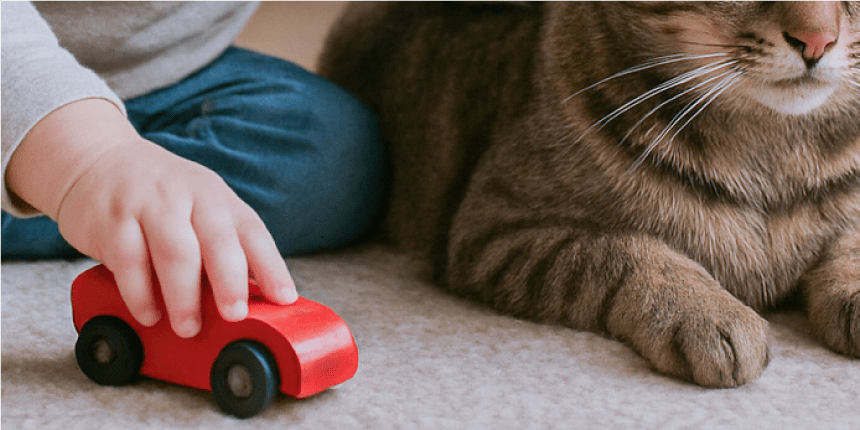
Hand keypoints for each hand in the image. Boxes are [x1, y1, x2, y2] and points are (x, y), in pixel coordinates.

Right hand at [7, 99, 297, 337]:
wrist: (97, 159)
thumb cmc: (160, 198)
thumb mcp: (200, 211)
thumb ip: (224, 249)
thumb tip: (254, 298)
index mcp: (219, 200)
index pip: (253, 233)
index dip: (272, 267)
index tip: (284, 298)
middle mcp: (190, 197)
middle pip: (217, 239)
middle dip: (230, 281)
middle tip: (235, 315)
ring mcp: (150, 204)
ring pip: (175, 250)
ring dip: (184, 296)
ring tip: (189, 327)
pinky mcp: (113, 218)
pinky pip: (129, 259)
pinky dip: (141, 293)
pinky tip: (149, 313)